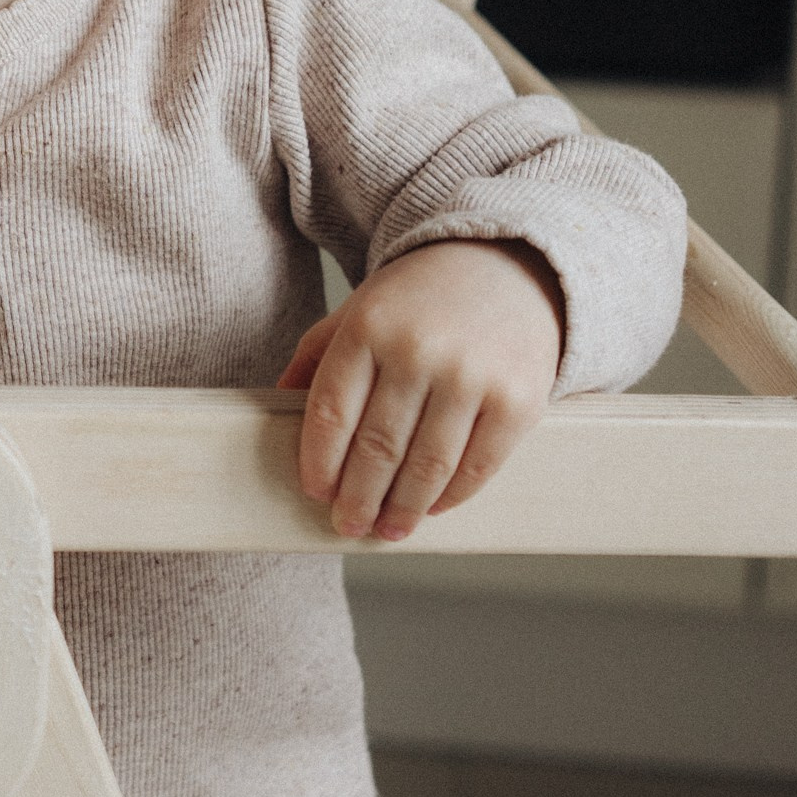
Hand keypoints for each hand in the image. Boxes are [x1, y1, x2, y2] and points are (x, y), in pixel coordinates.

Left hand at [277, 240, 564, 542]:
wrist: (507, 266)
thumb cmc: (421, 298)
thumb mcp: (359, 309)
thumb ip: (318, 355)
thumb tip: (278, 402)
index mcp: (368, 327)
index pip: (332, 412)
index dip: (320, 462)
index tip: (316, 492)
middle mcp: (418, 351)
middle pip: (377, 448)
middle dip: (358, 498)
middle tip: (348, 524)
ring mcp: (471, 376)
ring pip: (426, 467)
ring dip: (401, 509)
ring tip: (387, 530)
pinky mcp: (517, 400)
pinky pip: (476, 467)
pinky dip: (450, 497)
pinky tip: (432, 507)